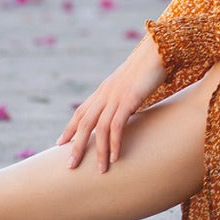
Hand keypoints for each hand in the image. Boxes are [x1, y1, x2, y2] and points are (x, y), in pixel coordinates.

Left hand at [57, 34, 166, 171]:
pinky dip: (115, 143)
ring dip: (99, 151)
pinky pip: (117, 125)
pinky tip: (115, 158)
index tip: (61, 143)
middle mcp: (105, 94)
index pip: (81, 112)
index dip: (70, 128)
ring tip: (100, 170)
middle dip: (76, 145)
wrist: (158, 50)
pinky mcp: (129, 99)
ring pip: (100, 128)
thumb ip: (124, 98)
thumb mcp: (131, 84)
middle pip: (84, 123)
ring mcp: (116, 96)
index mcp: (103, 90)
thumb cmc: (148, 67)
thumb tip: (125, 113)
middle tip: (70, 166)